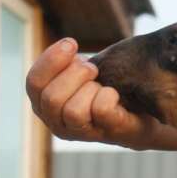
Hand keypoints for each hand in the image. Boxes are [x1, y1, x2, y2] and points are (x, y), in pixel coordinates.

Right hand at [26, 38, 176, 150]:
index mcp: (43, 106)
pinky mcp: (109, 133)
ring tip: (101, 82)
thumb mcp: (78, 75)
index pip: (33, 83)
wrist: (143, 112)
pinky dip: (108, 96)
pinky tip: (114, 94)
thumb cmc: (103, 89)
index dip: (50, 60)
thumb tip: (68, 46)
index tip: (71, 43)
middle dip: (74, 75)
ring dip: (90, 88)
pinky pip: (101, 111)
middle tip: (92, 68)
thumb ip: (64, 66)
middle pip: (51, 98)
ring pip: (73, 111)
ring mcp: (83, 134)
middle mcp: (58, 124)